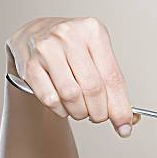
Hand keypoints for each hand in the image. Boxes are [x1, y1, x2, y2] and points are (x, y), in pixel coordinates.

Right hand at [6, 17, 139, 136]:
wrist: (36, 33)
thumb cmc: (72, 48)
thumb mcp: (98, 57)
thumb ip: (114, 86)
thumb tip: (127, 120)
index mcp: (93, 31)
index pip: (113, 78)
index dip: (120, 108)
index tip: (125, 126)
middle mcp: (69, 35)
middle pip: (93, 89)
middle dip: (99, 112)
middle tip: (99, 116)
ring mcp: (47, 48)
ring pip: (71, 96)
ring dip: (80, 112)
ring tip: (81, 109)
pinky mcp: (29, 64)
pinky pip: (50, 99)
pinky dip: (61, 110)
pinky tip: (64, 104)